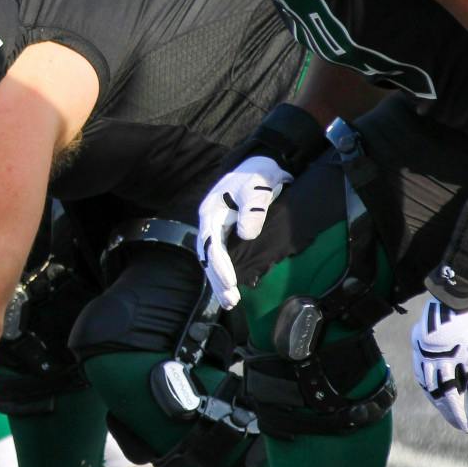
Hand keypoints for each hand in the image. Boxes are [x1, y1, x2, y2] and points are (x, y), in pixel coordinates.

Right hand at [194, 155, 289, 308]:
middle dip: (217, 279)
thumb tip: (246, 234)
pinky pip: (220, 255)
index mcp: (211, 212)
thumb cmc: (257, 175)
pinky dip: (223, 272)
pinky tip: (230, 286)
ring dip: (219, 280)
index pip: (212, 244)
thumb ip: (253, 208)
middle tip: (230, 301)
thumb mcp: (257, 186)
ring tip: (230, 301)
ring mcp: (216, 228)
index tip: (231, 282)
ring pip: (211, 259)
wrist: (261, 165)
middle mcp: (209, 222)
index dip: (220, 265)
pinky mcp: (225, 232)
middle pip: (207, 256)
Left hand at [411, 294, 467, 432]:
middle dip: (447, 410)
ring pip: (453, 391)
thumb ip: (439, 337)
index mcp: (420, 344)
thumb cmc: (453, 299)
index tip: (442, 407)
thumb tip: (451, 348)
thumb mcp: (436, 320)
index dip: (433, 395)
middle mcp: (430, 352)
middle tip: (459, 425)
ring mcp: (449, 354)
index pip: (424, 379)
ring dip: (461, 412)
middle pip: (436, 389)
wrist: (463, 284)